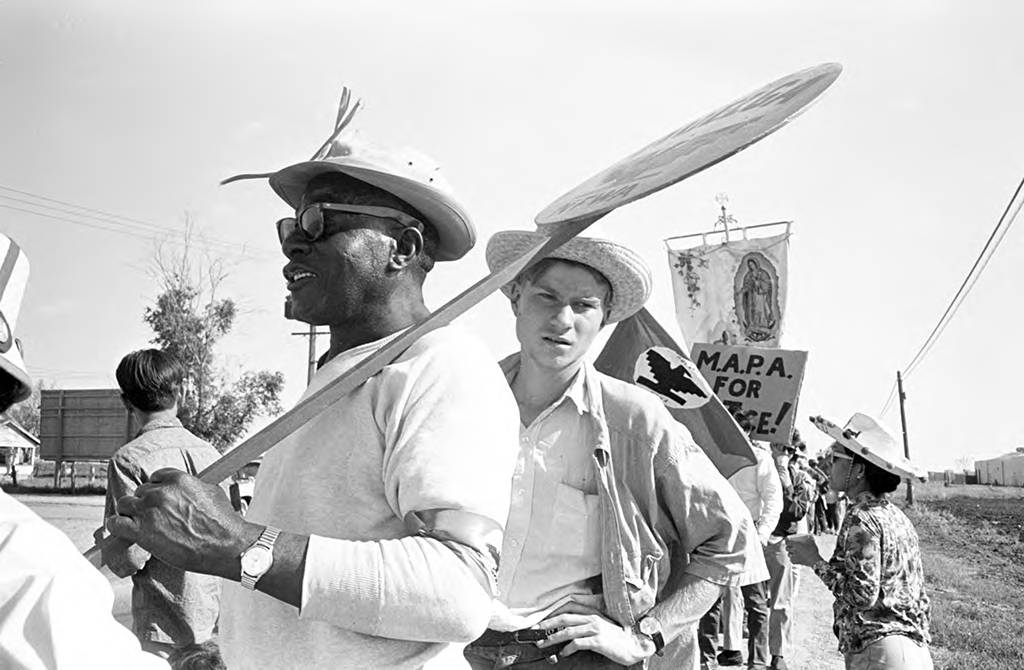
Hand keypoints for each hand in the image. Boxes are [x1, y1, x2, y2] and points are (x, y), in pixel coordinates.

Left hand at [105, 468, 260, 579]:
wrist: (225, 545)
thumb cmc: (222, 522)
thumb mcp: (210, 492)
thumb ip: (190, 487)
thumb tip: (183, 490)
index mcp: (178, 479)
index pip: (155, 477)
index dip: (156, 489)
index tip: (158, 499)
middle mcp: (160, 492)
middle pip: (140, 492)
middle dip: (145, 503)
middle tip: (153, 515)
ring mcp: (149, 512)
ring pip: (124, 504)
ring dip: (130, 512)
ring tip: (137, 522)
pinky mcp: (141, 532)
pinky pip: (115, 523)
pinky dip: (115, 525)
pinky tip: (120, 528)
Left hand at [534, 602, 654, 664]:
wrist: (634, 645)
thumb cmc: (617, 638)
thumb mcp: (602, 625)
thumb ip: (587, 622)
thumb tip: (568, 627)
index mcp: (592, 612)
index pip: (568, 606)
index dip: (553, 611)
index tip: (542, 617)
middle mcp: (592, 618)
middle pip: (564, 617)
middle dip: (547, 623)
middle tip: (535, 629)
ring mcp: (595, 628)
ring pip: (568, 630)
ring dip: (552, 638)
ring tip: (543, 643)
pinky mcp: (598, 640)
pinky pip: (578, 643)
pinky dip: (567, 649)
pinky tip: (563, 654)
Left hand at [785, 533, 822, 565]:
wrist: (815, 560)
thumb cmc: (813, 550)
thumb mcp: (811, 541)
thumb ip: (809, 537)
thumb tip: (809, 534)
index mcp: (796, 544)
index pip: (787, 541)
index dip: (787, 540)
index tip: (788, 540)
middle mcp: (793, 550)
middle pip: (787, 547)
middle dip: (788, 547)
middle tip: (791, 546)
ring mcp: (793, 556)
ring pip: (788, 554)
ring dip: (790, 552)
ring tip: (794, 552)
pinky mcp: (794, 561)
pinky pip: (791, 559)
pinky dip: (792, 558)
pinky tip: (796, 557)